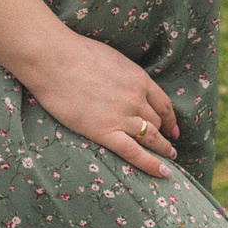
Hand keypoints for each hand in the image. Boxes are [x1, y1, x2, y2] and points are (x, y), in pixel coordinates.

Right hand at [19, 32, 180, 177]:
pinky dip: (151, 164)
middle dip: (164, 134)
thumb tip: (127, 85)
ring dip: (162, 149)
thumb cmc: (77, 54)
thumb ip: (125, 76)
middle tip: (169, 145)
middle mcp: (136, 98)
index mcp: (139, 79)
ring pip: (150, 138)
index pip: (163, 103)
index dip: (170, 118)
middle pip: (156, 122)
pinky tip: (163, 173)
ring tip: (169, 158)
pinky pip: (134, 153)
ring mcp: (122, 116)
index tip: (173, 128)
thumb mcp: (113, 59)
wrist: (54, 60)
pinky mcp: (104, 132)